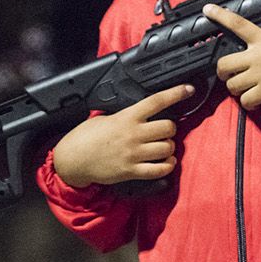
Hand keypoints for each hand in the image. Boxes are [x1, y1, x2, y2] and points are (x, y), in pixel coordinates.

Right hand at [51, 83, 192, 188]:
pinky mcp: (131, 172)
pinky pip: (159, 170)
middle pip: (168, 127)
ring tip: (163, 146)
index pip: (156, 101)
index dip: (175, 93)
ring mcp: (133, 154)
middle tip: (164, 130)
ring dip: (169, 147)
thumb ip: (126, 115)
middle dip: (170, 128)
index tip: (188, 89)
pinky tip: (165, 162)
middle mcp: (133, 134)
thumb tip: (144, 112)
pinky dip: (167, 165)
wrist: (72, 160)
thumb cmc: (86, 137)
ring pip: (167, 148)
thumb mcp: (105, 117)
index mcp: (126, 117)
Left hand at [204, 3, 260, 108]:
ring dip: (237, 90)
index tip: (208, 10)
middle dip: (223, 72)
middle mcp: (258, 56)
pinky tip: (257, 102)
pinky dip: (249, 104)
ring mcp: (260, 74)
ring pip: (232, 86)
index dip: (220, 15)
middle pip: (223, 64)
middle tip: (229, 75)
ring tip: (247, 90)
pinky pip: (246, 101)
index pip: (238, 24)